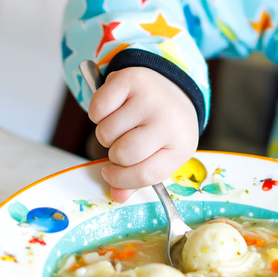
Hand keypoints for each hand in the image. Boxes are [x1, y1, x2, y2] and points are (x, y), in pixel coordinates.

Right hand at [87, 66, 199, 202]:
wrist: (171, 84)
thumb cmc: (163, 125)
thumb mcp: (160, 154)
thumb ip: (137, 178)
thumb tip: (116, 197)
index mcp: (181, 146)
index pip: (145, 175)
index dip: (121, 180)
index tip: (111, 174)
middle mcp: (169, 120)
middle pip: (123, 154)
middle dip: (114, 153)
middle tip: (123, 141)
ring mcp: (150, 98)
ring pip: (106, 132)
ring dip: (106, 132)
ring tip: (122, 122)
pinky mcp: (131, 79)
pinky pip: (97, 109)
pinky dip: (98, 113)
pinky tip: (114, 107)